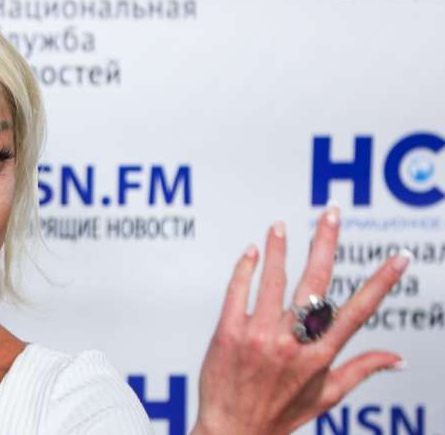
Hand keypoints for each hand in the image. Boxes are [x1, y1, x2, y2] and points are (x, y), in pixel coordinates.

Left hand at [191, 203, 409, 434]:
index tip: (399, 257)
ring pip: (273, 281)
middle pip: (315, 285)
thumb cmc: (279, 414)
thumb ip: (361, 370)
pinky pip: (238, 292)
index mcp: (320, 357)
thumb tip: (397, 358)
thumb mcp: (325, 397)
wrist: (231, 431)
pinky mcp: (228, 333)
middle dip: (326, 244)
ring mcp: (259, 336)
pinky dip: (246, 269)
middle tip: (332, 213)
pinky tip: (252, 252)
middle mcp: (293, 344)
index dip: (381, 284)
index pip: (358, 313)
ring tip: (281, 225)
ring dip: (279, 249)